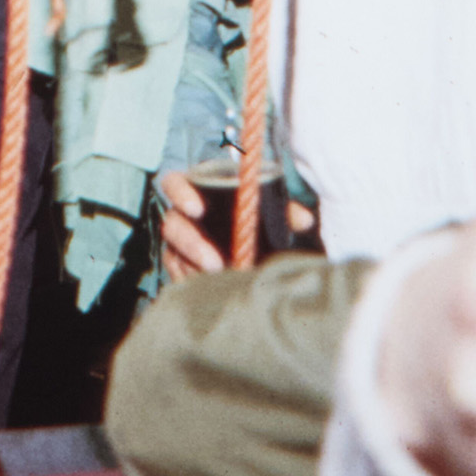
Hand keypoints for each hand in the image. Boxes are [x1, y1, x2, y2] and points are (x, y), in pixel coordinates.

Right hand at [158, 170, 316, 279]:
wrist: (245, 245)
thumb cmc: (251, 217)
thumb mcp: (267, 211)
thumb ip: (284, 211)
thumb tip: (303, 220)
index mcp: (195, 190)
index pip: (173, 183)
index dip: (181, 193)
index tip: (198, 209)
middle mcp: (180, 216)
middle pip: (171, 224)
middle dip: (192, 244)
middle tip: (215, 263)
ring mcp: (176, 243)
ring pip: (173, 254)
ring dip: (193, 268)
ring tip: (218, 281)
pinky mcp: (178, 266)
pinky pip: (176, 275)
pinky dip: (191, 282)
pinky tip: (209, 291)